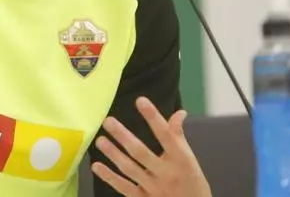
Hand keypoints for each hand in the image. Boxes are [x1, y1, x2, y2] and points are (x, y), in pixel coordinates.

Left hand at [91, 97, 211, 196]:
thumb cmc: (192, 183)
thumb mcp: (190, 160)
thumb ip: (179, 137)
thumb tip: (179, 113)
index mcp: (181, 160)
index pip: (166, 135)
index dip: (153, 117)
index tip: (140, 100)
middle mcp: (166, 173)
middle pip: (141, 152)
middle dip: (123, 136)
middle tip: (108, 121)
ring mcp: (154, 188)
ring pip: (129, 169)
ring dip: (113, 154)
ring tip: (100, 140)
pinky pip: (124, 187)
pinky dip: (109, 177)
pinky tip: (97, 166)